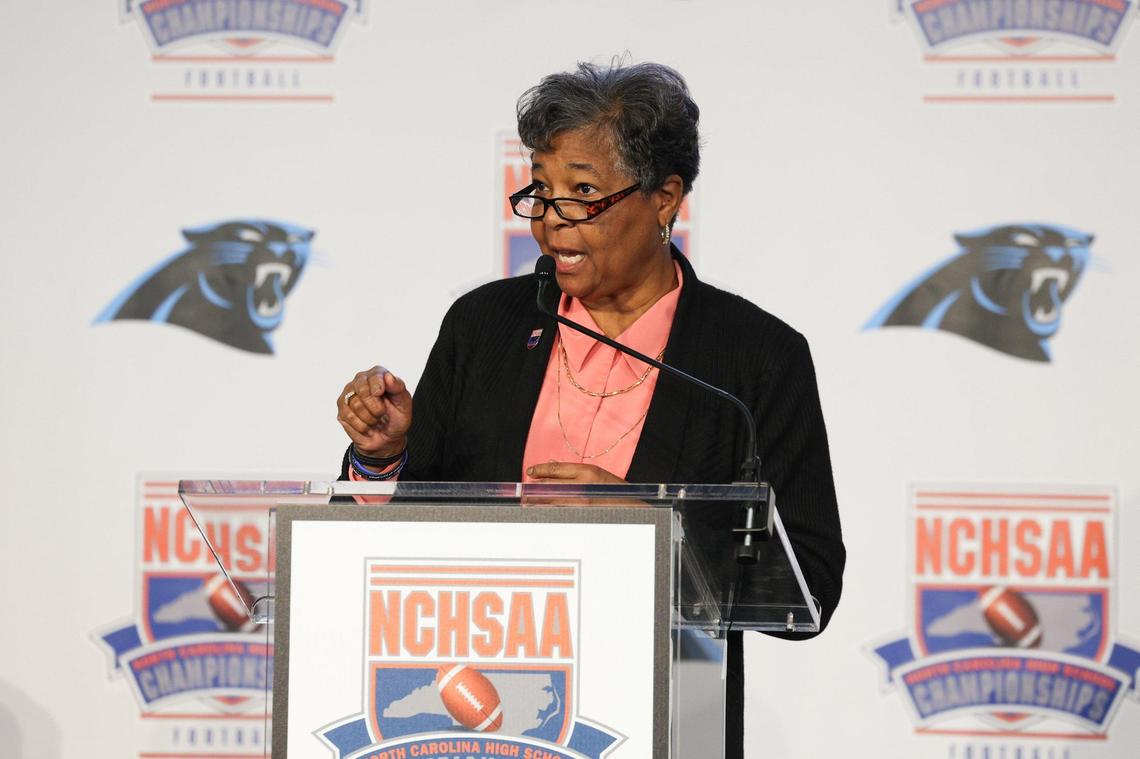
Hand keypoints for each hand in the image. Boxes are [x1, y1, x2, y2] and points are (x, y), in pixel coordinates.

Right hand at [337, 366, 411, 457]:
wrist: (387, 438)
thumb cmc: (396, 418)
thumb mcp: (404, 404)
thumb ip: (398, 388)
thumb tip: (388, 376)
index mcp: (377, 375)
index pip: (374, 374)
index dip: (378, 385)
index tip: (380, 394)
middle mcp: (360, 381)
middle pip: (362, 390)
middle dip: (376, 407)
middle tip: (382, 412)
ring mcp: (348, 395)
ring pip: (356, 405)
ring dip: (370, 418)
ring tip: (375, 420)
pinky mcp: (342, 409)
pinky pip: (348, 417)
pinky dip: (362, 426)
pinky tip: (367, 426)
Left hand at [523, 462, 642, 507]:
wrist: (634, 509)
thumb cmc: (616, 491)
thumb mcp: (597, 475)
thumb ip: (573, 470)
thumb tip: (551, 464)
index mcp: (588, 472)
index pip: (557, 469)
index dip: (541, 470)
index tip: (530, 472)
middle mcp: (583, 486)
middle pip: (550, 485)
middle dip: (535, 489)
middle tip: (524, 493)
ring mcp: (582, 502)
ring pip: (552, 501)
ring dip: (538, 502)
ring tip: (527, 504)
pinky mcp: (581, 515)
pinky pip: (560, 512)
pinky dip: (548, 512)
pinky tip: (542, 513)